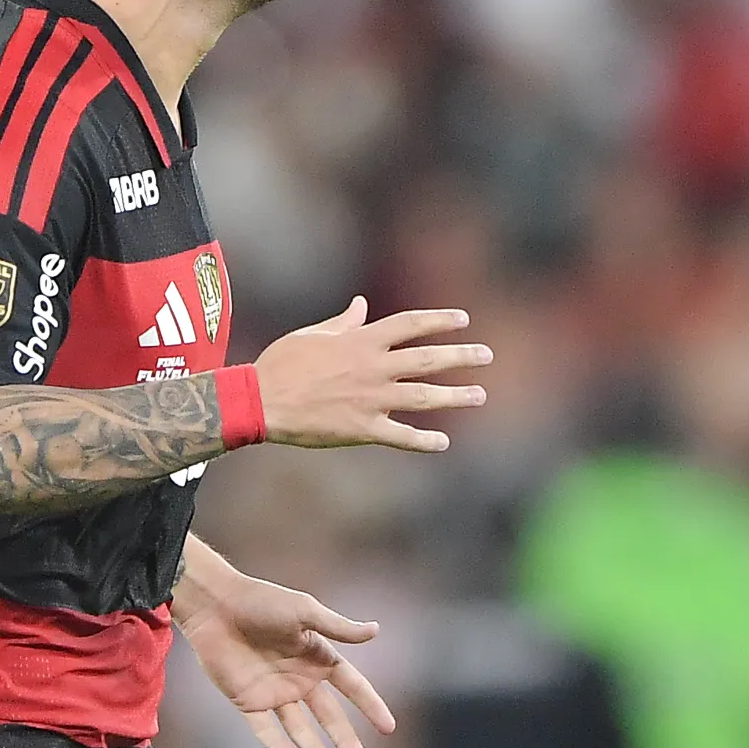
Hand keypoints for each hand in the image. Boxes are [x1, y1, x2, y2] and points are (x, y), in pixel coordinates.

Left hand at [176, 555, 396, 747]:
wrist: (216, 606)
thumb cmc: (263, 602)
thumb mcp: (305, 612)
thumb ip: (338, 627)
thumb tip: (376, 630)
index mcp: (317, 656)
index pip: (352, 686)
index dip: (370, 705)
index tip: (389, 727)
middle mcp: (300, 678)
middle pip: (329, 716)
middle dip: (345, 740)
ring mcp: (274, 692)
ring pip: (300, 729)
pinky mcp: (248, 702)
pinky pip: (265, 730)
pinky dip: (277, 745)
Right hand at [252, 297, 488, 451]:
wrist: (262, 400)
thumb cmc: (282, 363)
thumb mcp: (313, 334)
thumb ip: (344, 322)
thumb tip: (361, 304)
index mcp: (361, 341)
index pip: (411, 325)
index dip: (439, 321)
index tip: (463, 320)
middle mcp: (373, 368)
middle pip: (427, 359)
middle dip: (461, 356)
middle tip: (487, 355)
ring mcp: (371, 399)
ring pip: (423, 396)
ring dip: (455, 396)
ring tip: (479, 395)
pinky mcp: (363, 429)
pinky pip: (401, 437)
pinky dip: (424, 441)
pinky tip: (443, 443)